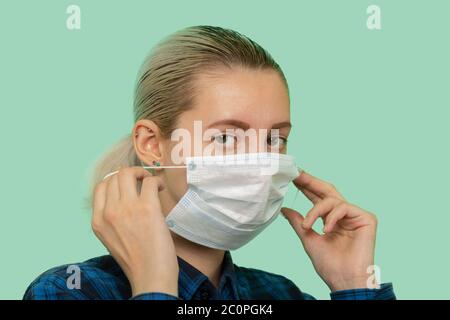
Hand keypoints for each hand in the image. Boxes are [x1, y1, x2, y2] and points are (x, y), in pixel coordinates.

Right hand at [92, 166, 178, 296]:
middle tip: (142, 181)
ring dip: (142, 174)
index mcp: (97, 222)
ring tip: (151, 183)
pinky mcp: (148, 208)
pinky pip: (150, 182)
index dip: (115, 180)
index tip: (128, 184)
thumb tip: (123, 199)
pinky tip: (161, 190)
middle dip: (130, 174)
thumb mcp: (112, 240)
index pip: (100, 187)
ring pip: (128, 173)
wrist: (150, 278)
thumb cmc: (137, 262)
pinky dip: (157, 182)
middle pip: (114, 176)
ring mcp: (127, 209)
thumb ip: (112, 220)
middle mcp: (109, 213)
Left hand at [281, 170, 377, 291]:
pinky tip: (325, 230)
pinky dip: (331, 217)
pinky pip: (344, 208)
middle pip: (327, 191)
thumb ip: (298, 222)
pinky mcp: (367, 218)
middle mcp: (344, 215)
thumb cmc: (329, 264)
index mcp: (331, 219)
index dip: (306, 186)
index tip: (292, 176)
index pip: (317, 197)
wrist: (344, 279)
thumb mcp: (307, 238)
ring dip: (316, 210)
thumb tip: (284, 209)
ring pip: (332, 200)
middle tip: (297, 175)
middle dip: (310, 182)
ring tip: (307, 225)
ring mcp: (356, 216)